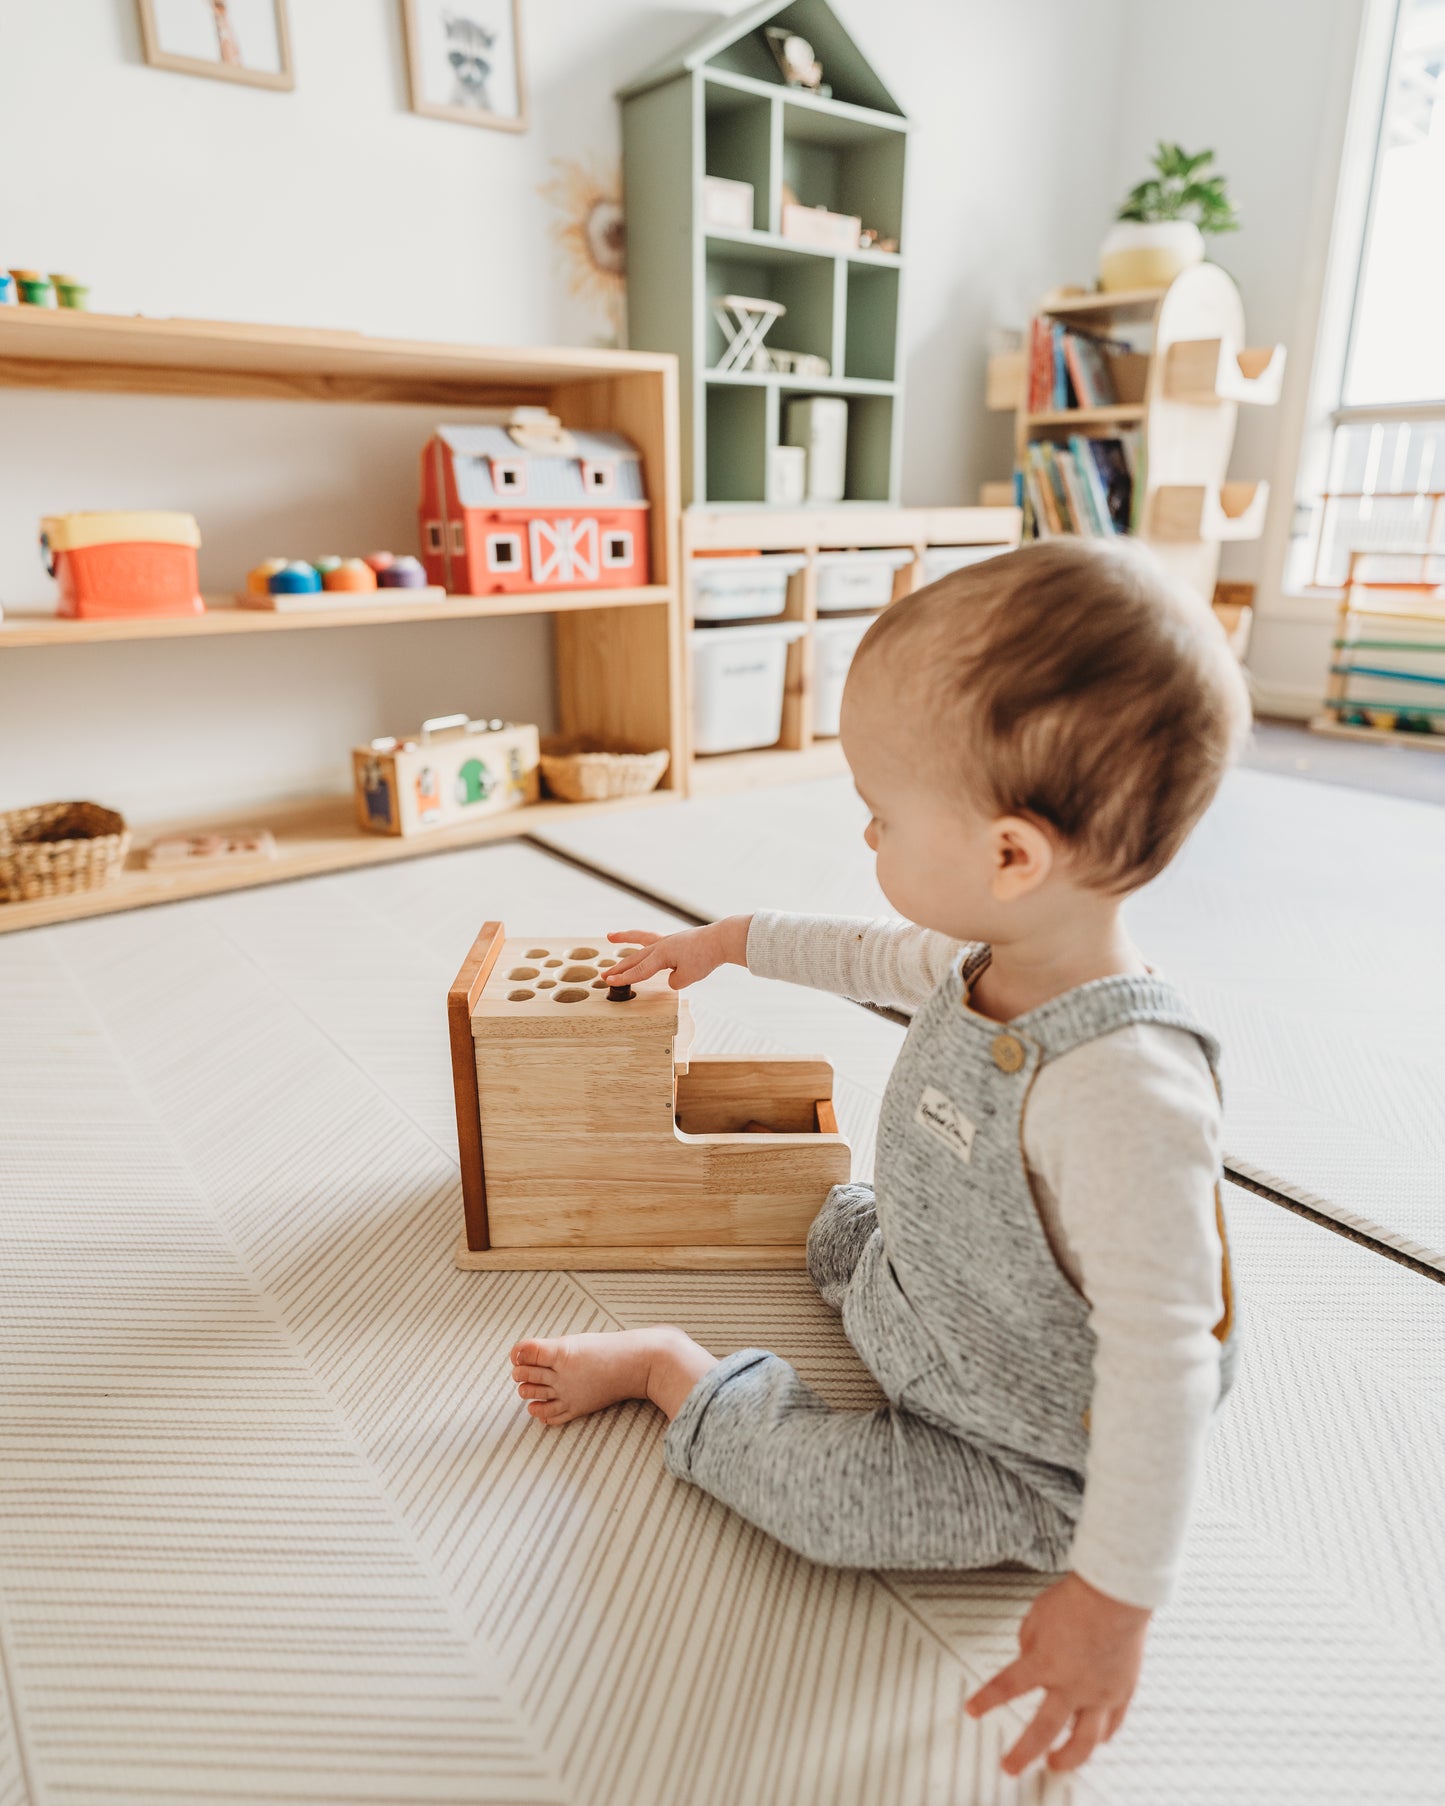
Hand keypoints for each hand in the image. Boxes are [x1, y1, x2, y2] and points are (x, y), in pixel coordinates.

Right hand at [604, 916, 750, 990]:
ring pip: (641, 941)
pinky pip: (653, 937)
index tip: (610, 982)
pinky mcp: (675, 940)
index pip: (639, 970)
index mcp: (661, 955)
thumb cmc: (706, 956)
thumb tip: (672, 977)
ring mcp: (667, 940)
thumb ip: (675, 980)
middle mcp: (661, 946)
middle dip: (619, 968)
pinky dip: (643, 938)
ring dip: (625, 940)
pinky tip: (640, 941)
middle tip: (604, 975)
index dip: (624, 978)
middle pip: (635, 958)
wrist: (721, 939)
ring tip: (611, 936)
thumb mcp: (688, 976)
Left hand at [966, 1571, 1149, 1773]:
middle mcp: (1071, 1684)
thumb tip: (1030, 1657)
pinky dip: (1101, 1735)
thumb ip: (1029, 1642)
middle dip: (1022, 1753)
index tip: (973, 1710)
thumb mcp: (1038, 1615)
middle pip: (1043, 1731)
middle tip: (1011, 1767)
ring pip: (1083, 1741)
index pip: (1006, 1687)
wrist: (1116, 1593)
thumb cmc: (1078, 1598)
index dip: (986, 1701)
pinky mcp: (1121, 1691)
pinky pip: (1111, 1724)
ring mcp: (1099, 1692)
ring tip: (1056, 1764)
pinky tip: (1095, 1740)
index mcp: (1045, 1662)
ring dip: (1067, 1758)